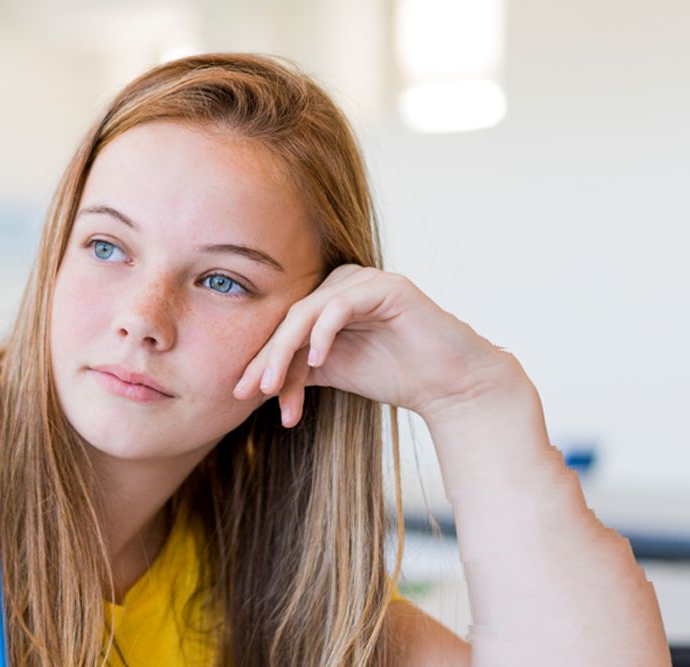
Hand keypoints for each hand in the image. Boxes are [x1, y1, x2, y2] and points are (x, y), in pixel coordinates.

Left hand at [231, 264, 527, 426]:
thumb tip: (251, 382)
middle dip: (266, 360)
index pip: (282, 329)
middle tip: (248, 392)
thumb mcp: (332, 372)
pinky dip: (323, 332)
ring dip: (286, 352)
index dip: (260, 361)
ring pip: (308, 313)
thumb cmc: (393, 375)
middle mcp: (341, 283)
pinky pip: (342, 305)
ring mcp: (364, 280)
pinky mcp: (387, 286)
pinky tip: (316, 360)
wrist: (450, 384)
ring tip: (272, 386)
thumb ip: (297, 368)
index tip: (239, 395)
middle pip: (289, 320)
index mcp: (326, 299)